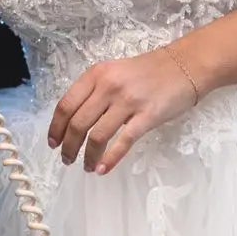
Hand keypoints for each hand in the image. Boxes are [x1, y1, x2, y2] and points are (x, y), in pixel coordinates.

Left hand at [47, 46, 200, 174]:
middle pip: (78, 123)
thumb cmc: (147, 71)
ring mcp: (128, 101)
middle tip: (67, 160)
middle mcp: (108, 87)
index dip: (56, 128)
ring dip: (87, 156)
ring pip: (97, 136)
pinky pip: (123, 142)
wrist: (184, 66)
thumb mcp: (113, 72)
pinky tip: (102, 169)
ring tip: (85, 166)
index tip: (53, 143)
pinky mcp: (147, 116)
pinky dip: (109, 159)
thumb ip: (94, 91)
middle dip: (69, 147)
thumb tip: (74, 121)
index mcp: (96, 75)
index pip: (66, 105)